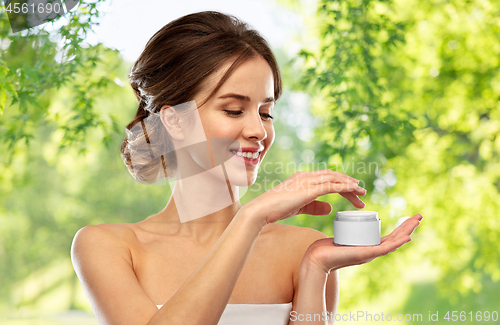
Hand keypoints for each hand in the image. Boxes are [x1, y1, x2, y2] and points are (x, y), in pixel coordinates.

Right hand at [243, 169, 366, 226]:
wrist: (262, 210)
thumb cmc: (276, 209)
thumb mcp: (300, 207)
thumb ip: (316, 207)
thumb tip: (331, 208)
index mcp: (303, 178)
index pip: (326, 177)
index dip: (341, 182)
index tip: (352, 190)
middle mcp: (306, 176)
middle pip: (333, 176)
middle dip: (349, 183)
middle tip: (361, 193)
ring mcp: (307, 181)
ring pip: (334, 179)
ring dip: (350, 185)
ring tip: (362, 193)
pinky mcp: (308, 189)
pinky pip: (332, 186)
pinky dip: (345, 188)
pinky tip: (354, 192)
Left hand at [302, 214, 422, 273]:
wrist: (315, 259)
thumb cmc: (324, 249)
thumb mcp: (341, 238)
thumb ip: (345, 234)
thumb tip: (345, 227)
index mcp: (368, 247)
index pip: (388, 236)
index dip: (400, 228)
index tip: (410, 218)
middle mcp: (371, 251)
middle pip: (394, 238)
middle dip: (408, 227)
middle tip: (420, 216)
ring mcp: (370, 253)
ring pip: (393, 242)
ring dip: (407, 231)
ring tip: (417, 221)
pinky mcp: (365, 254)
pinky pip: (385, 248)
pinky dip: (397, 243)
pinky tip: (407, 237)